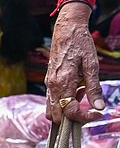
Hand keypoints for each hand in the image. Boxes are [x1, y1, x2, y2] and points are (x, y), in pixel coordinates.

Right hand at [46, 6, 104, 121]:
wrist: (66, 29)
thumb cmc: (80, 43)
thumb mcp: (91, 65)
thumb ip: (94, 88)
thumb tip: (99, 107)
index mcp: (63, 83)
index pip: (70, 112)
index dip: (85, 117)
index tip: (98, 114)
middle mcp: (52, 87)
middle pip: (57, 117)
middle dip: (73, 118)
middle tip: (89, 108)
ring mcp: (49, 85)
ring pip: (52, 111)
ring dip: (66, 110)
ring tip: (82, 95)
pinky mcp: (49, 82)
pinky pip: (52, 101)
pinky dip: (63, 102)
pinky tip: (76, 89)